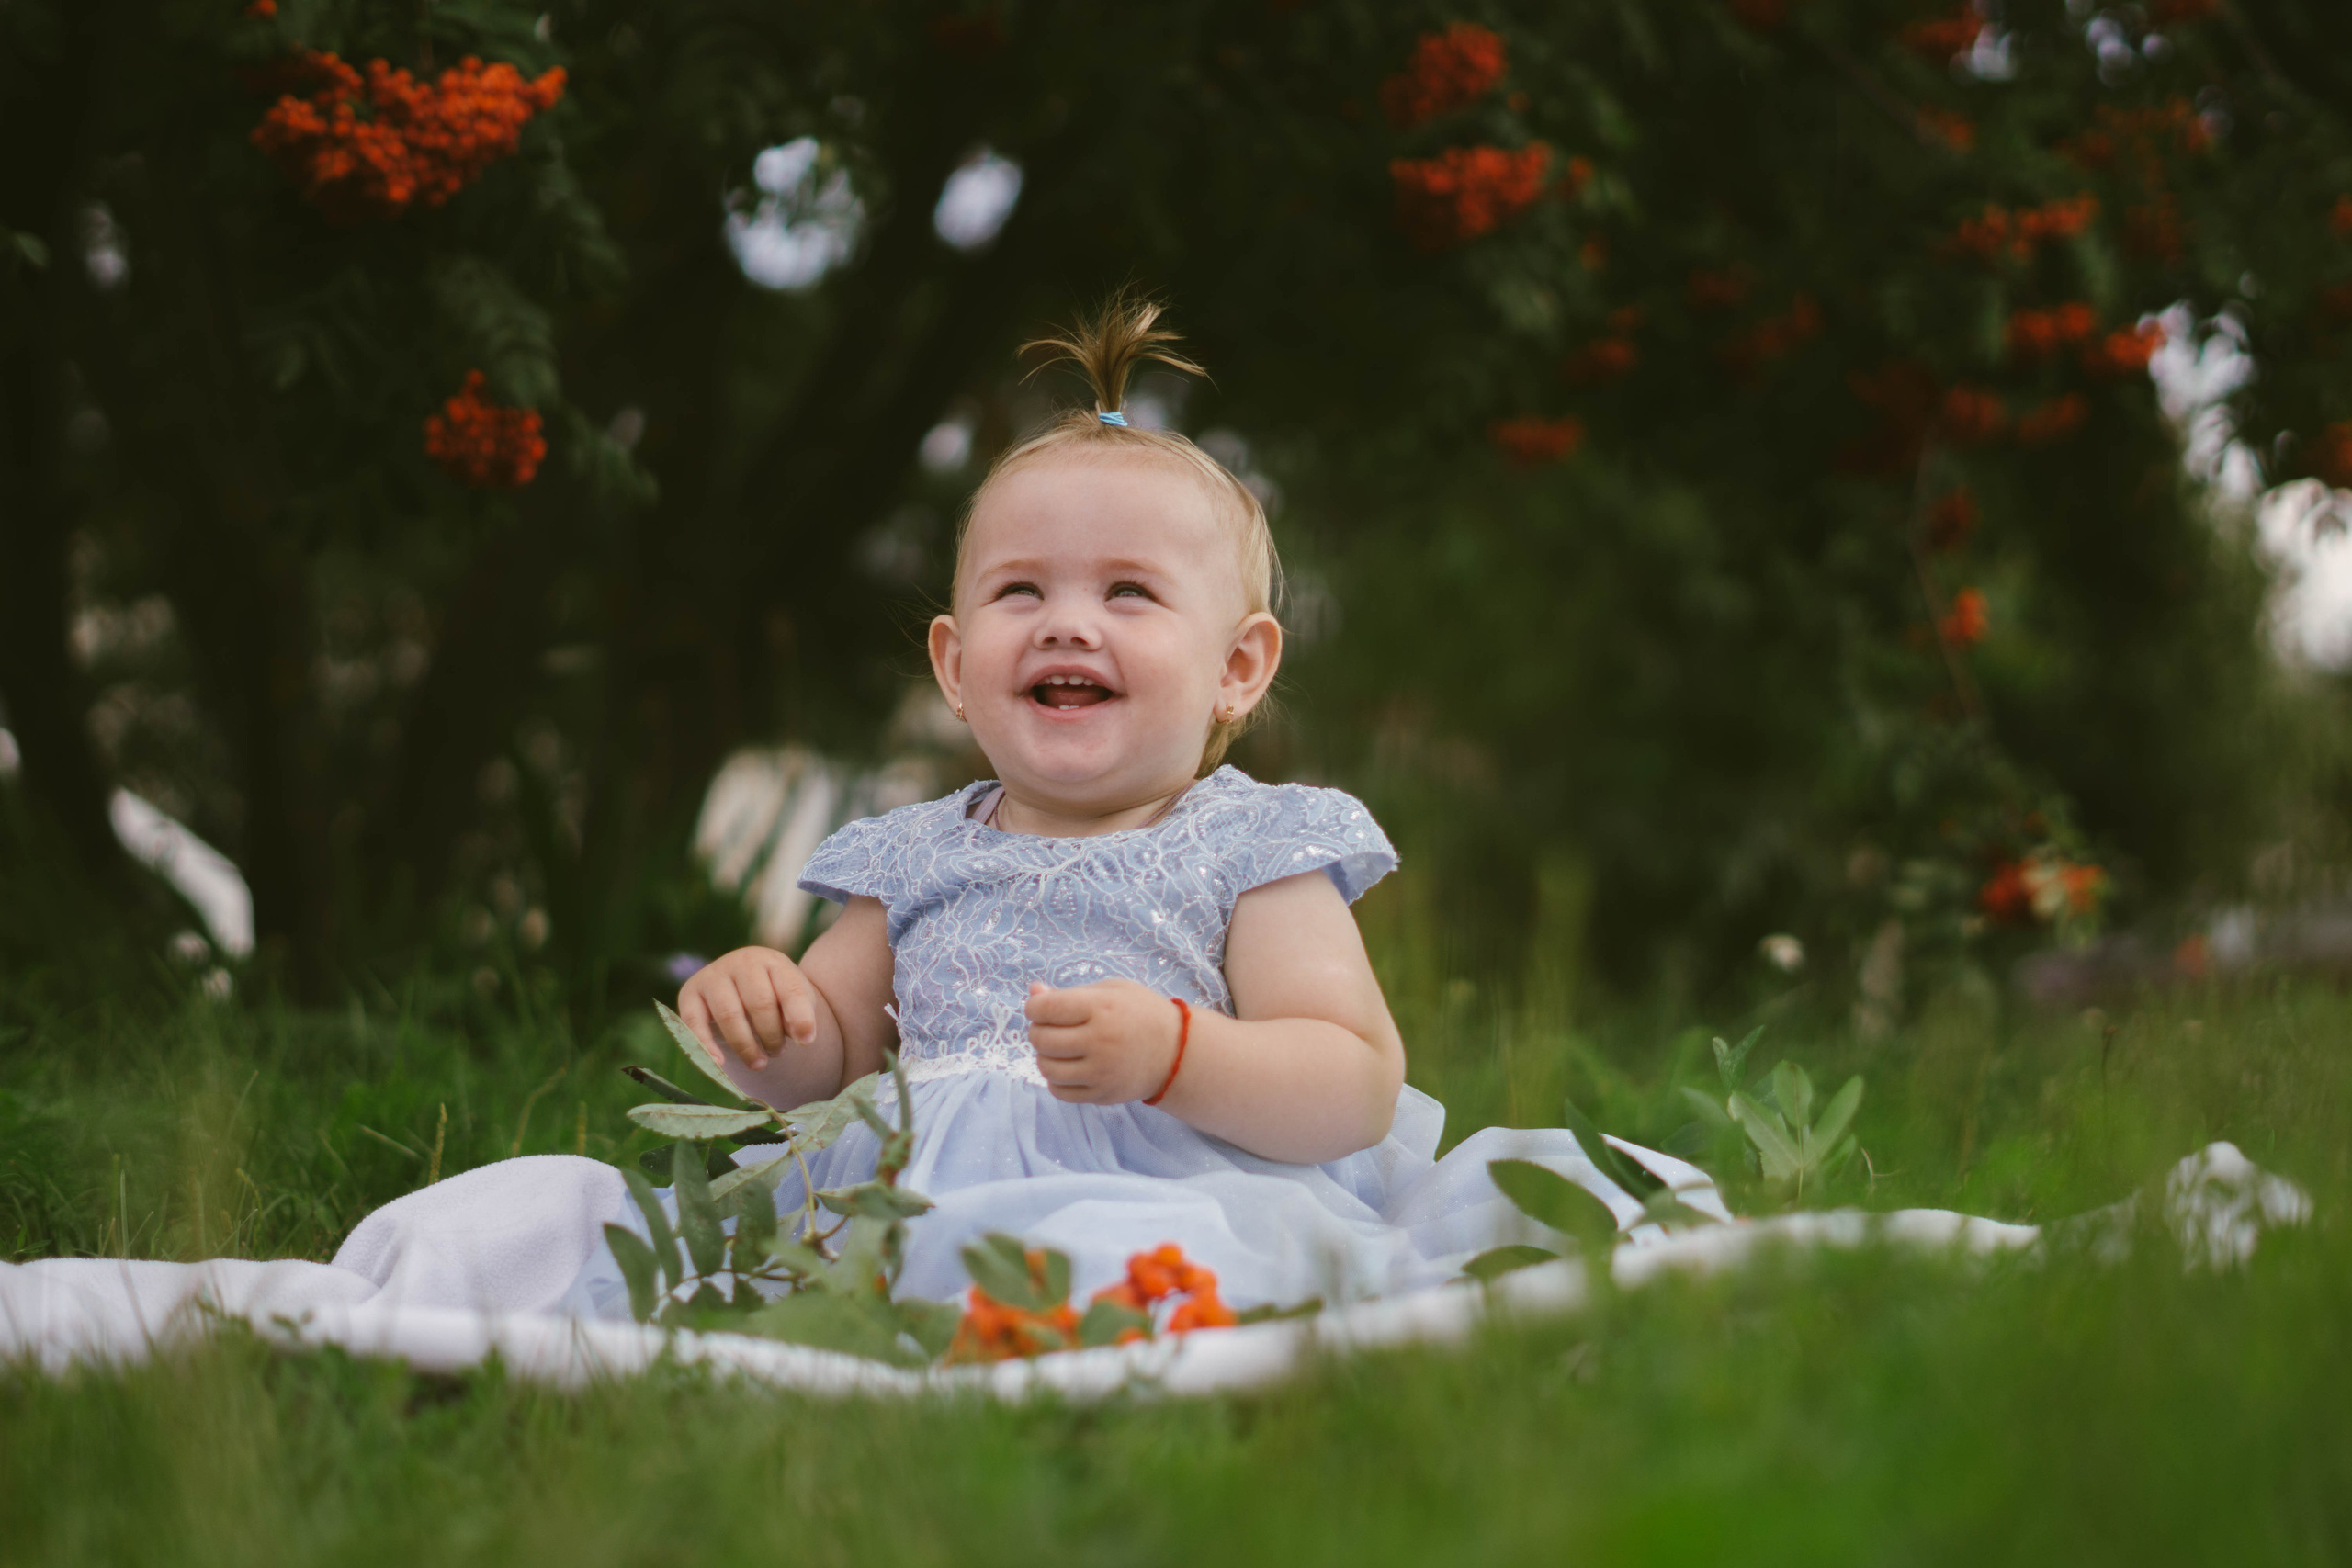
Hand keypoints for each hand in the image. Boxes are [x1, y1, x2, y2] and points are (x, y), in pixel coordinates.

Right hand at [678, 946, 818, 1071]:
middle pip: (760, 1004)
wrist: (740, 985)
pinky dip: (706, 1045)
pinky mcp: (689, 992)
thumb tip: (800, 1036)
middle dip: (771, 1036)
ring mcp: (713, 975)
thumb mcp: (793, 1000)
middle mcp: (742, 962)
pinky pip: (694, 1021)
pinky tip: (720, 1064)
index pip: (791, 989)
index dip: (801, 1018)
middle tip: (777, 1053)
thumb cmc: (774, 996)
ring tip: (759, 1063)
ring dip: (746, 1046)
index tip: (806, 1042)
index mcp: (773, 962)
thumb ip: (799, 1015)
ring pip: (729, 1015)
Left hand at [1023, 979, 1181, 1104]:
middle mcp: (1100, 1041)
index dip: (1034, 1007)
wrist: (1176, 1051)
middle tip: (1050, 1027)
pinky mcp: (1102, 1095)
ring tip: (1059, 1048)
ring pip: (1046, 1068)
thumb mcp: (1111, 991)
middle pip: (1041, 1039)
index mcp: (1102, 1008)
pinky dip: (1055, 1080)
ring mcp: (1101, 1072)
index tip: (1040, 1007)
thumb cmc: (1140, 1013)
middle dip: (1037, 1030)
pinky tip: (1068, 1067)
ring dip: (1044, 1056)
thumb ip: (1070, 992)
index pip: (1045, 1009)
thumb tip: (1033, 992)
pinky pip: (1060, 1091)